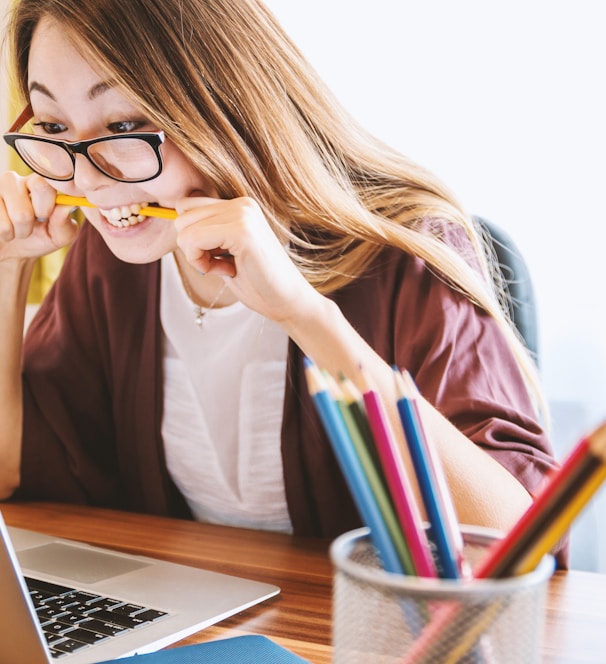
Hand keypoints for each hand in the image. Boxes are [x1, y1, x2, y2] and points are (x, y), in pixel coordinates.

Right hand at [0, 172, 78, 260]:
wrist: (12, 250)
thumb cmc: (39, 238)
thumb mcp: (59, 235)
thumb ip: (65, 222)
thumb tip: (66, 206)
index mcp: (38, 183)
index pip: (43, 186)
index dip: (45, 208)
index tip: (45, 216)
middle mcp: (14, 180)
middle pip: (25, 211)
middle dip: (28, 226)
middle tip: (27, 225)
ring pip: (12, 219)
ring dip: (15, 232)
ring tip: (14, 228)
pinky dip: (3, 234)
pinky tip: (1, 227)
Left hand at [174, 194, 321, 323]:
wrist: (288, 302)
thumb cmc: (257, 282)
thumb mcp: (224, 252)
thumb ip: (205, 234)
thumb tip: (173, 220)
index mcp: (239, 205)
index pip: (187, 206)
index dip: (192, 237)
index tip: (215, 257)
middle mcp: (241, 203)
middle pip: (181, 215)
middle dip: (192, 246)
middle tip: (220, 264)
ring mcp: (243, 214)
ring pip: (184, 228)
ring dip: (196, 255)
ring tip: (225, 267)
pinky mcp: (242, 230)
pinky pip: (193, 239)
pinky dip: (200, 262)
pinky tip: (226, 270)